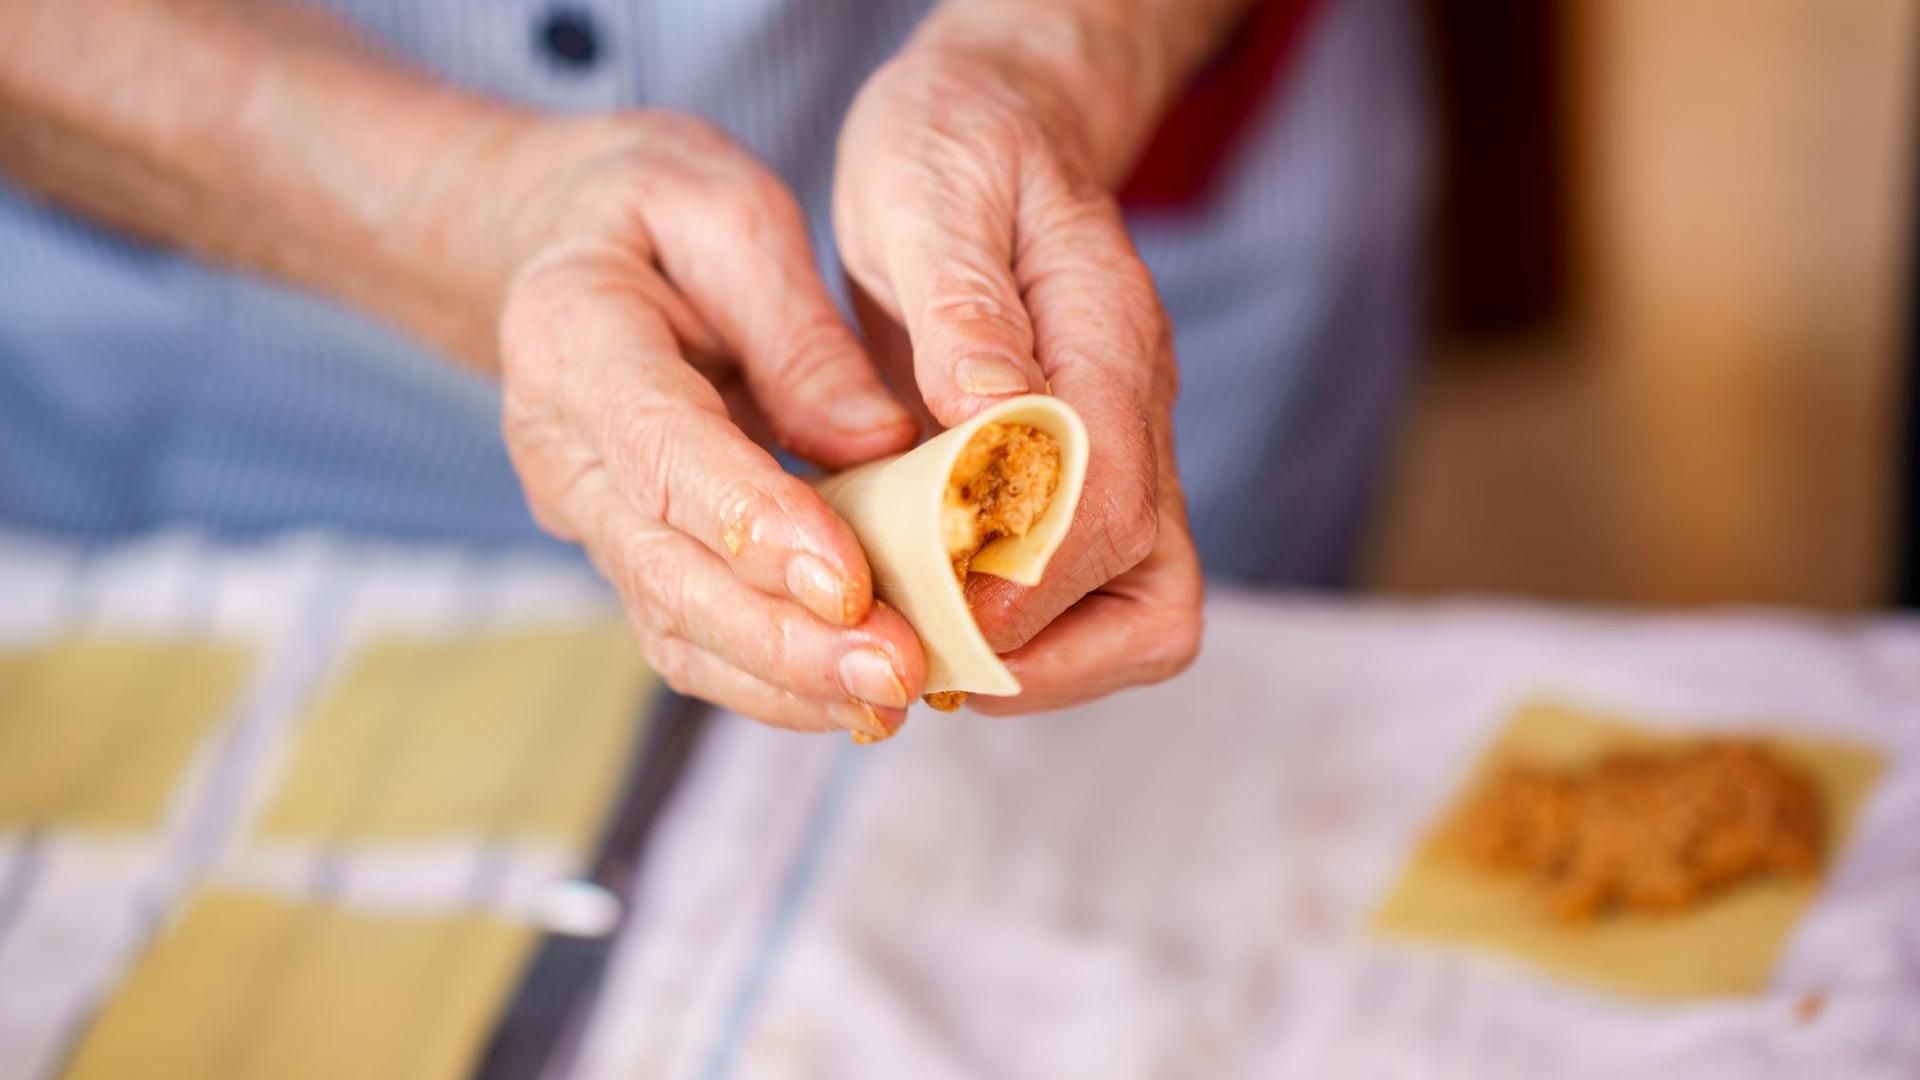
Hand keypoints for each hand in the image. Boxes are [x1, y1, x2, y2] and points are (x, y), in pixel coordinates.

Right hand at [483, 114, 927, 737]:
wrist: (564, 242)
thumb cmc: (657, 213)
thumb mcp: (730, 215)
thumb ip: (797, 333)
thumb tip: (878, 448)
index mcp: (571, 338)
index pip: (662, 452)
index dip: (755, 526)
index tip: (851, 585)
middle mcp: (560, 449)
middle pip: (666, 571)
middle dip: (785, 639)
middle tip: (900, 672)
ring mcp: (588, 517)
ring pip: (675, 628)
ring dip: (786, 680)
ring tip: (897, 699)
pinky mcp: (629, 555)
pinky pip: (692, 637)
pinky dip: (774, 680)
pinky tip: (860, 698)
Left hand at [834, 19, 1204, 712]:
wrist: (998, 127)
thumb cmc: (956, 148)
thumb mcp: (931, 192)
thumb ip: (965, 308)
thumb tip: (992, 422)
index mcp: (1108, 338)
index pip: (1107, 503)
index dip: (1024, 581)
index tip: (927, 607)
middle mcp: (1138, 415)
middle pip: (1154, 598)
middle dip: (1039, 654)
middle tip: (921, 655)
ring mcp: (1126, 456)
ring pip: (1140, 619)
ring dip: (1038, 665)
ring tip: (921, 653)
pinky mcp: (1088, 485)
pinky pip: (1087, 602)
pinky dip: (1016, 638)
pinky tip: (924, 614)